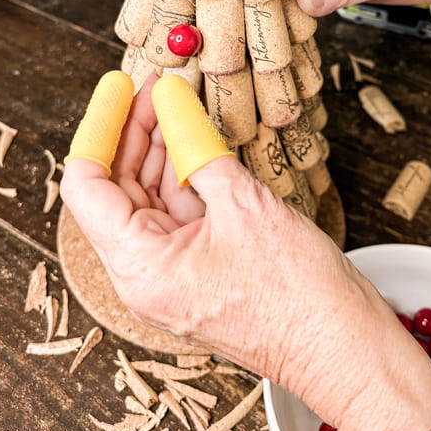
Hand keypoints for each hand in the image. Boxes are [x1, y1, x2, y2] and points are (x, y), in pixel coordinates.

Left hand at [61, 74, 430, 430]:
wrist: (342, 346)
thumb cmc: (298, 294)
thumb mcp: (243, 204)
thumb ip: (196, 144)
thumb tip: (170, 97)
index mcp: (138, 268)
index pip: (88, 185)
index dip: (100, 126)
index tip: (120, 85)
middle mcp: (144, 274)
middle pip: (118, 187)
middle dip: (136, 130)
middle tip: (158, 84)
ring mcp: (172, 272)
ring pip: (150, 196)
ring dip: (161, 147)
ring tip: (178, 100)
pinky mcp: (198, 267)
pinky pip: (178, 210)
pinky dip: (185, 171)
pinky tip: (196, 136)